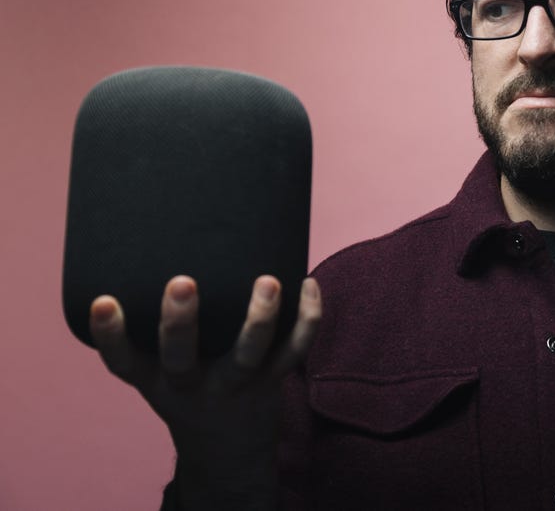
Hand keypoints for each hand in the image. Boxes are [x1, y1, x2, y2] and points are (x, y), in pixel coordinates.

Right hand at [89, 275, 321, 509]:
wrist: (227, 451)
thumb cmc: (188, 389)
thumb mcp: (158, 372)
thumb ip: (154, 327)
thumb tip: (158, 247)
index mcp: (155, 379)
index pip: (122, 362)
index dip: (110, 335)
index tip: (103, 301)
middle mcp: (191, 385)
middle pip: (181, 359)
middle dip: (180, 322)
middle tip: (181, 282)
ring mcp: (234, 385)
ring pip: (248, 355)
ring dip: (259, 318)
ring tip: (267, 281)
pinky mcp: (271, 381)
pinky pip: (293, 351)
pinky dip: (306, 319)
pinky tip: (308, 283)